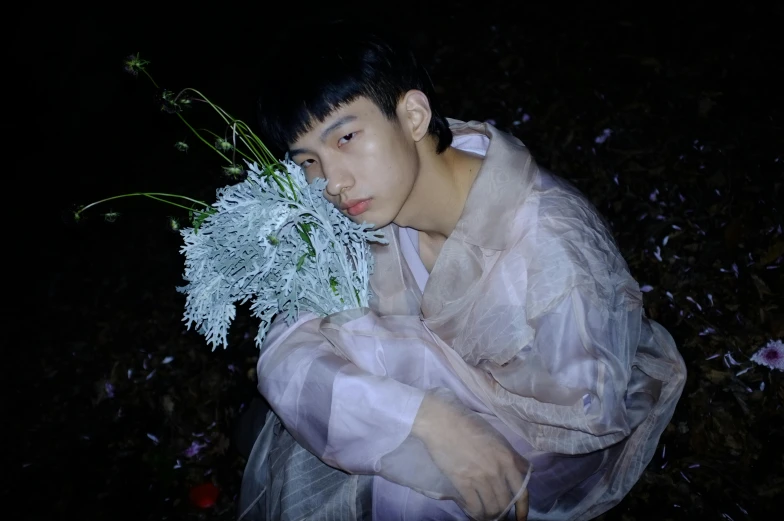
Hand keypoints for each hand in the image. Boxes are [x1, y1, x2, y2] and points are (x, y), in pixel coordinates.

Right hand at [412, 392, 529, 520]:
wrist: (442, 422)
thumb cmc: (469, 425)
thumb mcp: (497, 437)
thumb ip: (512, 456)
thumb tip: (524, 470)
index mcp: (507, 458)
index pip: (522, 491)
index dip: (522, 509)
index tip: (520, 518)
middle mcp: (497, 470)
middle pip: (505, 503)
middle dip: (502, 513)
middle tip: (497, 515)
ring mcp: (479, 477)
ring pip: (491, 508)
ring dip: (488, 515)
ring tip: (484, 515)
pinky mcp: (462, 482)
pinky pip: (474, 506)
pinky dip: (474, 512)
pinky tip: (472, 511)